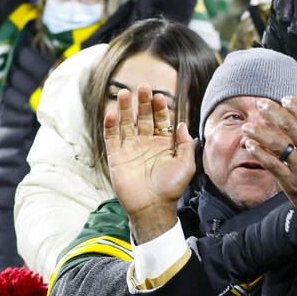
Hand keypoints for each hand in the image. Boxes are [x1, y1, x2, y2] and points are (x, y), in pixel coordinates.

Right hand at [104, 85, 194, 242]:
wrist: (153, 208)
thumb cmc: (172, 189)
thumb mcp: (186, 165)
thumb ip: (186, 144)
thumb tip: (182, 124)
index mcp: (163, 144)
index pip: (160, 120)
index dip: (160, 108)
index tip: (159, 96)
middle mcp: (146, 143)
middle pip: (142, 118)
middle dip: (143, 103)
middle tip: (143, 87)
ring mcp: (130, 149)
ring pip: (126, 124)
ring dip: (124, 108)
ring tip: (124, 93)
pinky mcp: (116, 157)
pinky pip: (112, 138)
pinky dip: (110, 126)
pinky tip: (111, 113)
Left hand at [242, 95, 296, 229]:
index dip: (295, 105)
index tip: (284, 99)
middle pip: (290, 127)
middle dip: (272, 112)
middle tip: (260, 103)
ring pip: (277, 145)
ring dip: (259, 133)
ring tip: (247, 126)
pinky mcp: (292, 184)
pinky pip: (272, 165)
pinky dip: (260, 154)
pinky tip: (251, 145)